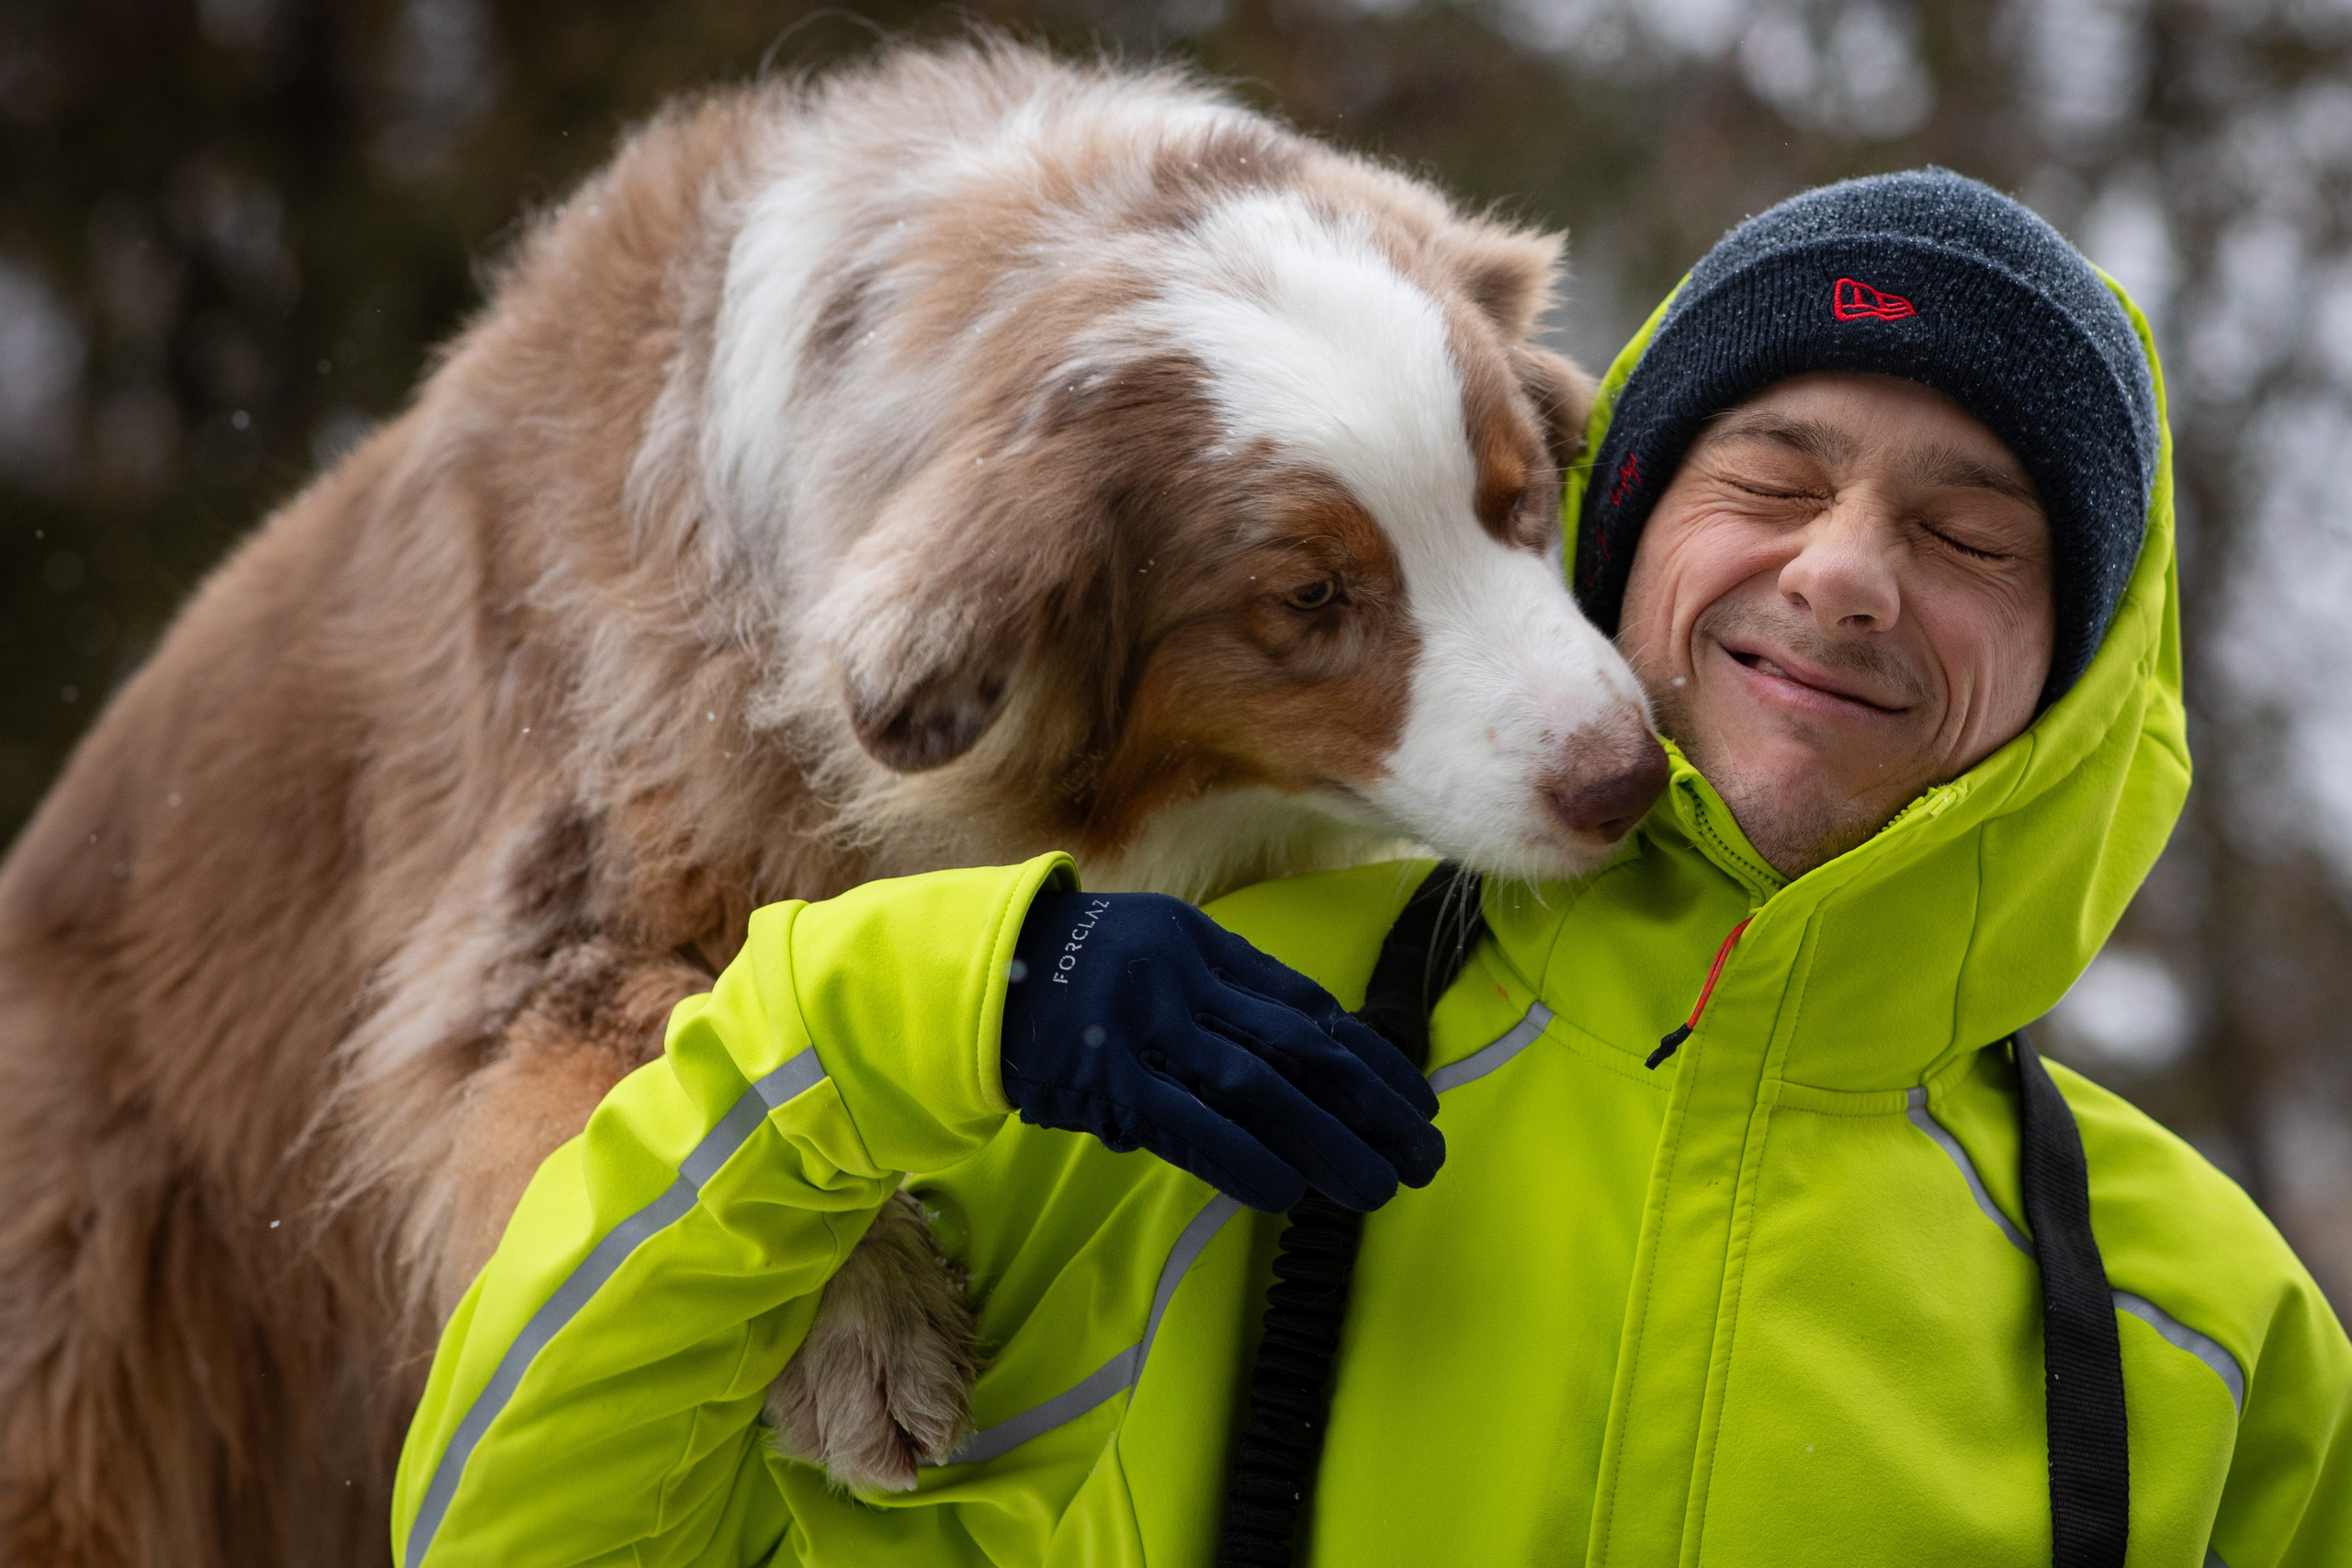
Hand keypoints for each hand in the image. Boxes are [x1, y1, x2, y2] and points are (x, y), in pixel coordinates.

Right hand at [999, 891, 1443, 1211]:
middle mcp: (1184, 976)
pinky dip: (1243, 1158)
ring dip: (1327, 1141)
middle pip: (1301, 1047)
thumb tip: (1311, 1058)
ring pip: (1259, 1087)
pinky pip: (1188, 1123)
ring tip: (1377, 1187)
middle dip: (1372, 1106)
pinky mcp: (1105, 1077)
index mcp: (1203, 942)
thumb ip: (1224, 994)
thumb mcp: (1156, 952)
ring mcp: (1145, 1024)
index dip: (1372, 1058)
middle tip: (1423, 1153)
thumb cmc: (1076, 973)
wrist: (975, 973)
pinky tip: (1288, 1194)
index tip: (1420, 1099)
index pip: (1307, 1007)